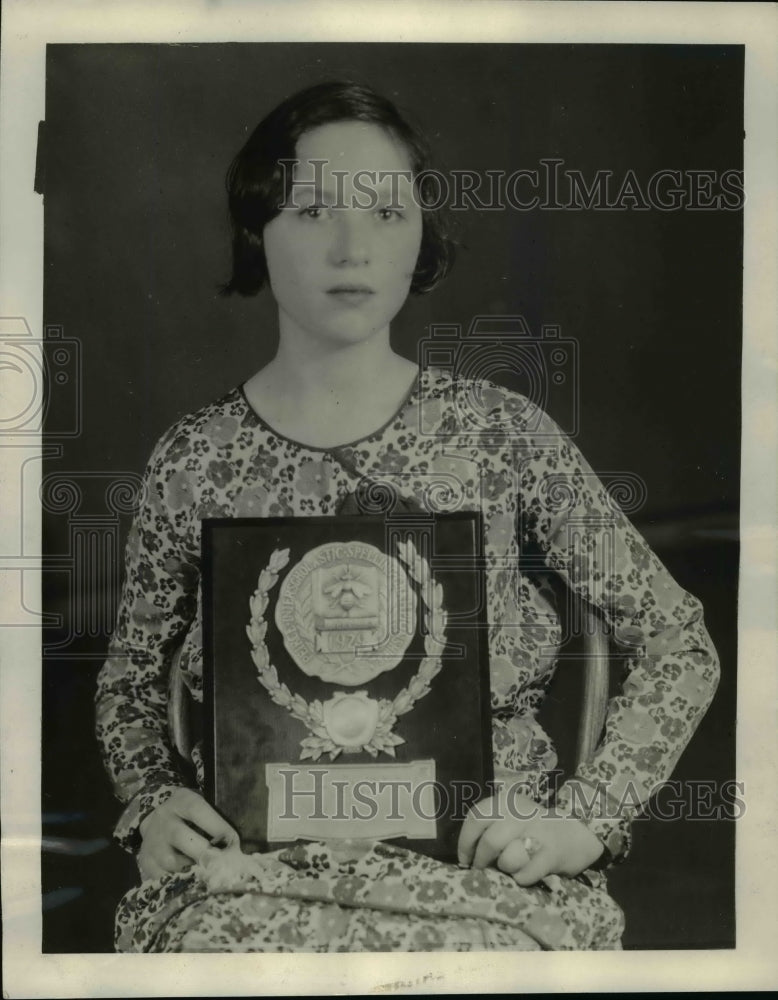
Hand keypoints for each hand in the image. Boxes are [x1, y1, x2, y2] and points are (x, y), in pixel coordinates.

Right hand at [138, 788, 238, 880]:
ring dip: (192, 871)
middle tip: (222, 865)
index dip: (216, 825)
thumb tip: (235, 846)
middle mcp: (164, 819)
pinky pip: (162, 877)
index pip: (197, 810)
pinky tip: (193, 885)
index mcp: (181, 801)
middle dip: (204, 853)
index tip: (233, 841)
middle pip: (180, 836)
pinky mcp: (146, 862)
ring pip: (170, 861)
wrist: (156, 820)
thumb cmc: (191, 816)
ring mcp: (153, 842)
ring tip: (209, 877)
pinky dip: (179, 883)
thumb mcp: (202, 809)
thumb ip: (216, 822)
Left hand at [457, 791, 603, 885]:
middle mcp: (522, 812)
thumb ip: (489, 829)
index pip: (476, 818)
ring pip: (508, 859)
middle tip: (483, 870)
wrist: (575, 834)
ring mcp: (539, 831)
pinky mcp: (553, 852)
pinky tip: (527, 873)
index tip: (465, 859)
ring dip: (506, 868)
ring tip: (511, 867)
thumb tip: (466, 855)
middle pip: (490, 841)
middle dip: (482, 861)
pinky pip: (526, 874)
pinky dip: (522, 878)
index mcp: (506, 802)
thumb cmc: (532, 830)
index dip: (465, 842)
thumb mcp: (509, 818)